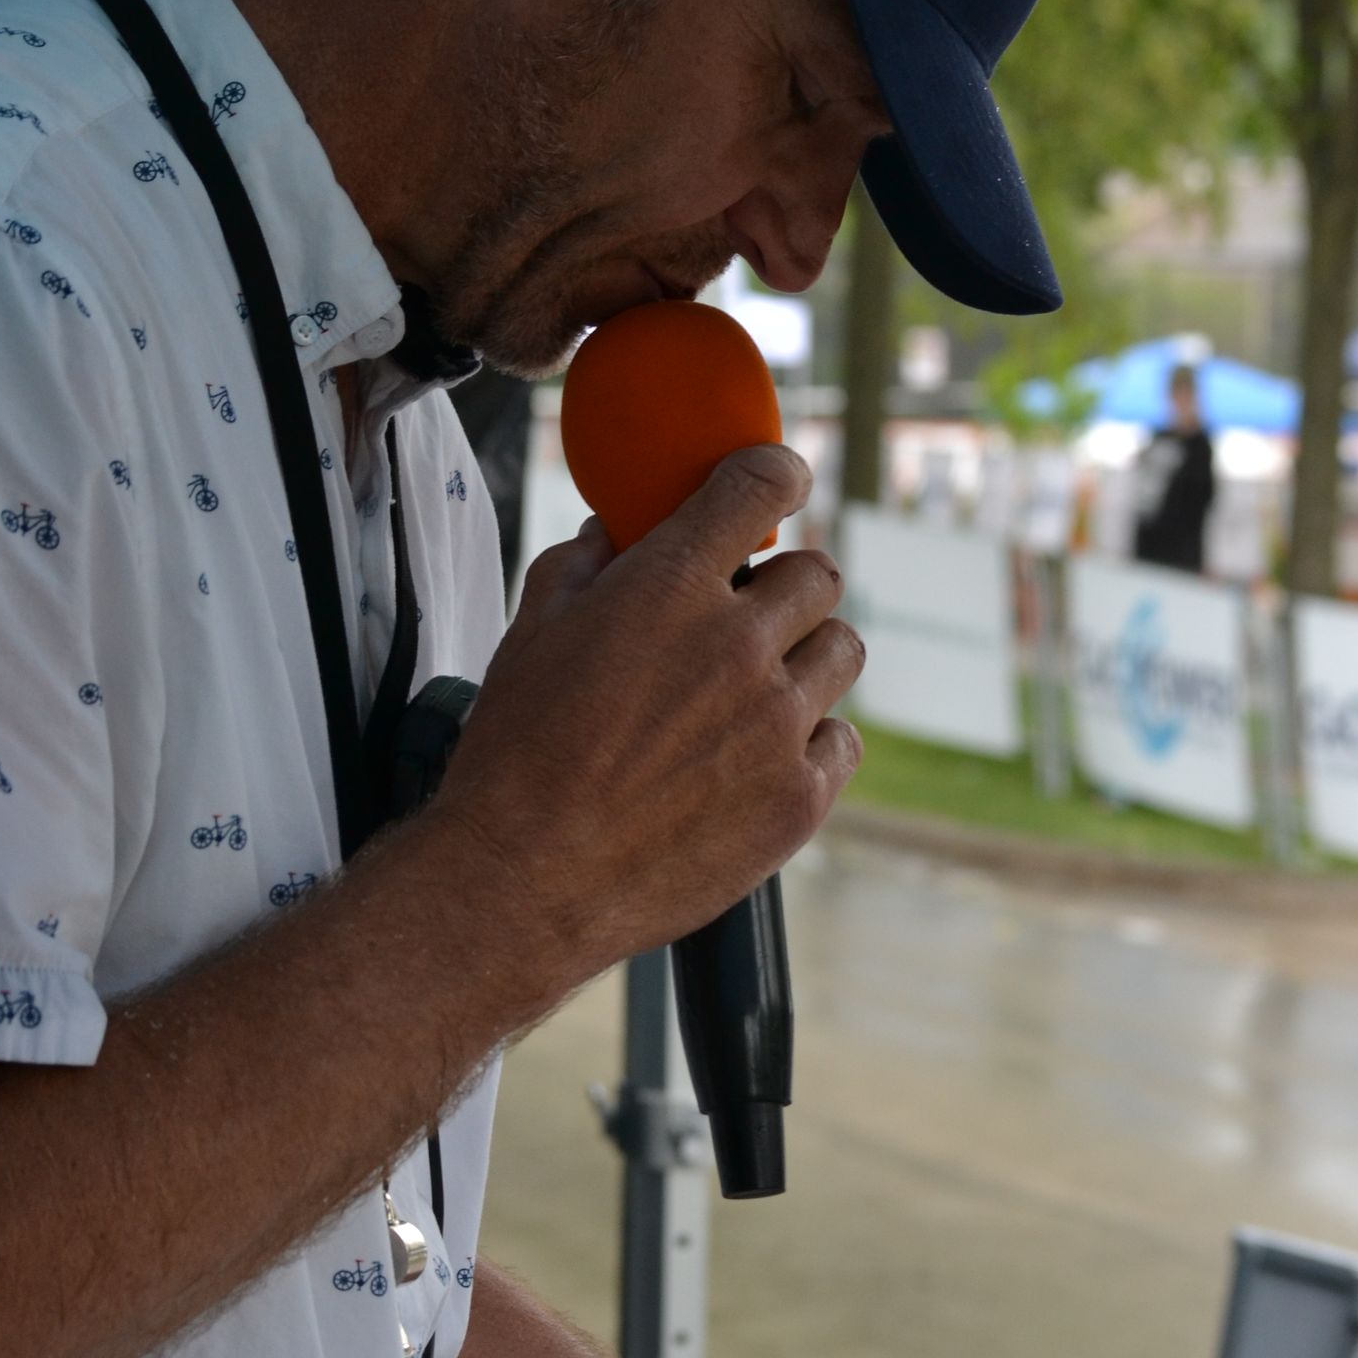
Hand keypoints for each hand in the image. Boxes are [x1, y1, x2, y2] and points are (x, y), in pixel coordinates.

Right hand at [438, 444, 862, 983]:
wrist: (523, 882)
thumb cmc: (515, 759)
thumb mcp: (530, 634)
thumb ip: (582, 567)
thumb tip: (613, 535)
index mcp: (670, 586)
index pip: (763, 482)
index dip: (776, 475)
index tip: (777, 485)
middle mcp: (738, 645)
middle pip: (819, 574)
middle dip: (786, 589)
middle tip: (748, 622)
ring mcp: (777, 724)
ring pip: (841, 652)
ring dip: (806, 661)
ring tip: (755, 696)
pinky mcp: (799, 799)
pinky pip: (842, 741)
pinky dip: (811, 744)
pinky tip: (761, 761)